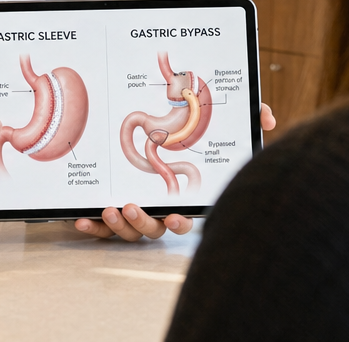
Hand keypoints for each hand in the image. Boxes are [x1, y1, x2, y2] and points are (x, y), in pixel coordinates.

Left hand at [73, 103, 276, 239]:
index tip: (174, 214)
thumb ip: (246, 120)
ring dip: (118, 225)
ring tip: (110, 208)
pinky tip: (82, 220)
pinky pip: (101, 228)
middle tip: (132, 206)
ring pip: (128, 231)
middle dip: (143, 222)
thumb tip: (267, 118)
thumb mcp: (217, 126)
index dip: (182, 220)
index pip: (186, 215)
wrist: (139, 134)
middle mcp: (158, 209)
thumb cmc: (185, 137)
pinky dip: (92, 227)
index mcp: (182, 196)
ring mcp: (134, 213)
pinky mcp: (110, 214)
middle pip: (154, 228)